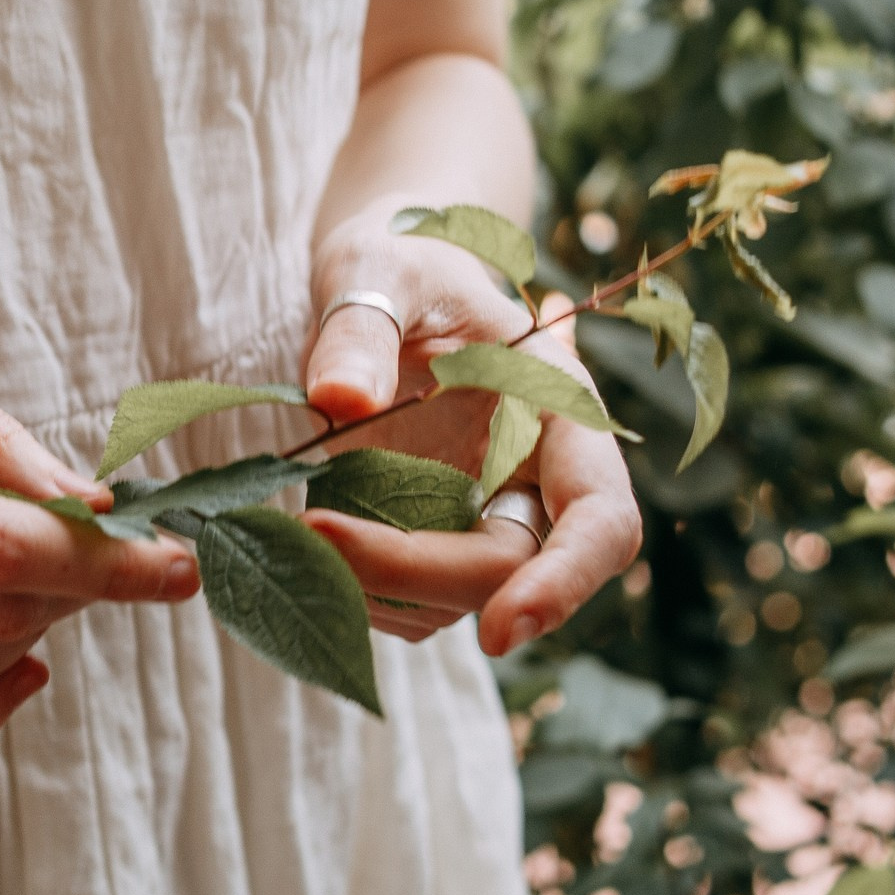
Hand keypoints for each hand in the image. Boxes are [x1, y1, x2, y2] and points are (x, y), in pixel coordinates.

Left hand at [297, 213, 642, 653]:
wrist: (377, 281)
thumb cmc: (395, 261)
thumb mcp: (375, 268)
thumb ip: (360, 327)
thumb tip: (339, 398)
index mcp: (560, 411)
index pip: (601, 521)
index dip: (564, 583)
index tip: (500, 633)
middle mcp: (538, 477)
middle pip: (508, 570)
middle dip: (412, 572)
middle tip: (309, 532)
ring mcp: (487, 516)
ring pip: (452, 601)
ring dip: (372, 587)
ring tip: (293, 519)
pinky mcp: (435, 539)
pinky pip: (406, 600)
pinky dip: (353, 588)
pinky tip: (305, 535)